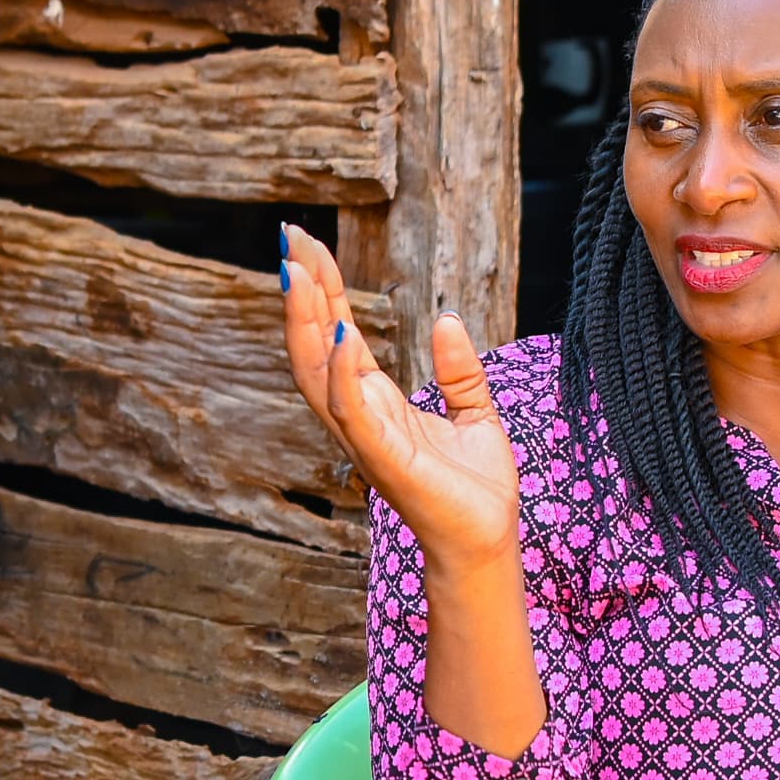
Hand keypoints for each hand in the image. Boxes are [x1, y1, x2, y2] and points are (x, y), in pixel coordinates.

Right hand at [279, 223, 518, 570]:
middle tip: (291, 238)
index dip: (323, 290)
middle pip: (314, 346)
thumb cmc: (476, 491)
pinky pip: (352, 409)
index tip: (307, 244)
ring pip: (317, 374)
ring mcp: (365, 438)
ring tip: (300, 272)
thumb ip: (458, 370)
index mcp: (377, 404)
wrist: (488, 541)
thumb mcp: (475, 413)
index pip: (337, 335)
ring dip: (306, 322)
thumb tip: (446, 319)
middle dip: (302, 292)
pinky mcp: (382, 458)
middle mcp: (359, 418)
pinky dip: (342, 370)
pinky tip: (343, 329)